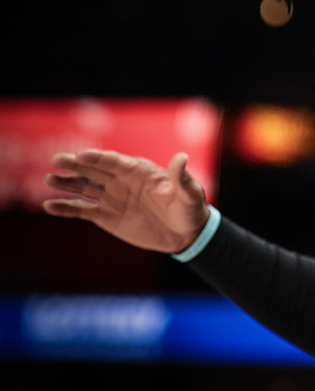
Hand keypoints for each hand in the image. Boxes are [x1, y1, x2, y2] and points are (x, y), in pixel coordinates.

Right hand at [43, 149, 209, 253]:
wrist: (186, 234)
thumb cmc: (190, 210)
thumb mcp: (189, 194)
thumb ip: (182, 178)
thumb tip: (181, 158)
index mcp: (140, 171)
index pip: (116, 162)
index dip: (99, 158)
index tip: (82, 155)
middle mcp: (122, 181)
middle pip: (95, 170)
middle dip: (76, 165)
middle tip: (57, 160)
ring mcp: (112, 198)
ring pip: (84, 187)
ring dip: (67, 183)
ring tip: (49, 179)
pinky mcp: (106, 216)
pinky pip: (82, 210)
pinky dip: (66, 207)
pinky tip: (49, 205)